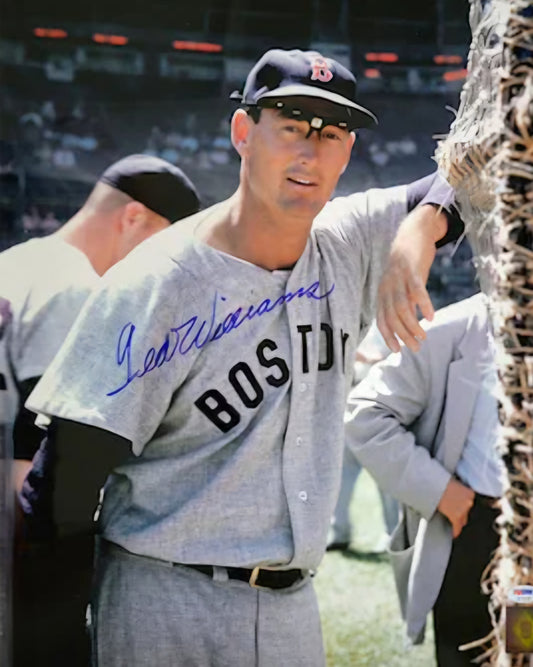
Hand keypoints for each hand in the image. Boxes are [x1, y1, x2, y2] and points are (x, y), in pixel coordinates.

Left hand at [377, 205, 447, 352]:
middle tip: (416, 348)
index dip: (388, 336)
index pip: (382, 320)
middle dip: (403, 335)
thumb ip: (406, 302)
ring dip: (412, 325)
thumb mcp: (404, 285)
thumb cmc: (409, 263)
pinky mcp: (411, 269)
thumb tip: (413, 322)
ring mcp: (398, 278)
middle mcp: (387, 287)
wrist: (413, 232)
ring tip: (423, 336)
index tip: (398, 351)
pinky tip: (431, 316)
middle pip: (392, 317)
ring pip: (402, 307)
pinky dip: (423, 304)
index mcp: (383, 293)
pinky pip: (416, 290)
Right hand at [437, 477, 474, 537]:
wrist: (433, 484)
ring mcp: (463, 510)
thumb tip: (457, 497)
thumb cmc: (440, 481)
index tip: (460, 508)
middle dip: (461, 514)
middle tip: (454, 514)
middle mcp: (469, 502)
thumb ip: (459, 491)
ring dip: (458, 521)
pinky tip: (454, 535)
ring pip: (463, 521)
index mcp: (470, 493)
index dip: (464, 506)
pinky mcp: (456, 516)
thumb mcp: (454, 483)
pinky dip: (455, 531)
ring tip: (452, 523)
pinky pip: (457, 527)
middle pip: (467, 513)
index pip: (470, 504)